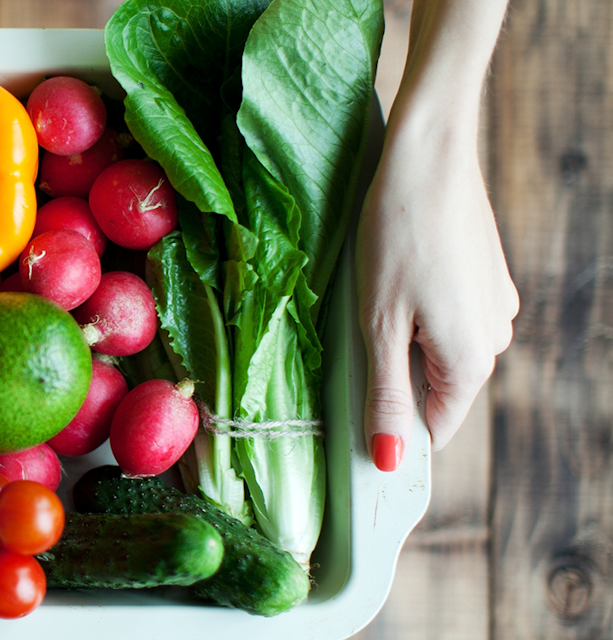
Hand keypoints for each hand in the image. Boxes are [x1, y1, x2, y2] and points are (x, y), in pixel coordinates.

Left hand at [356, 117, 517, 469]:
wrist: (429, 156)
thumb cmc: (396, 236)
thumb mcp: (378, 325)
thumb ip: (386, 394)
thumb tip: (389, 459)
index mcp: (472, 361)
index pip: (433, 427)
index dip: (391, 428)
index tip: (350, 417)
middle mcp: (494, 338)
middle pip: (434, 387)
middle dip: (392, 375)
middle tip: (352, 338)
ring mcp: (494, 304)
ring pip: (437, 348)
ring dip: (402, 338)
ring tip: (372, 297)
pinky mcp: (485, 276)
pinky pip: (446, 314)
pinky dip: (416, 308)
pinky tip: (393, 276)